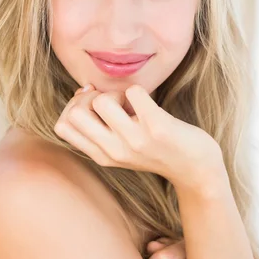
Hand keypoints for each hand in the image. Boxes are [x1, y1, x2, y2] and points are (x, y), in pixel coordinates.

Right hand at [54, 83, 223, 188]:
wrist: (196, 169)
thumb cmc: (158, 150)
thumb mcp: (122, 146)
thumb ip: (101, 126)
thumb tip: (83, 90)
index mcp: (102, 155)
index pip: (62, 126)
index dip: (72, 106)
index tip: (93, 103)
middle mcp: (114, 151)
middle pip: (74, 113)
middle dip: (89, 97)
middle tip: (111, 101)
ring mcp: (135, 140)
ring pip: (101, 101)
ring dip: (115, 93)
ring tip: (131, 104)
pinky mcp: (157, 128)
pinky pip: (134, 92)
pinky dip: (139, 91)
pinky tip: (148, 104)